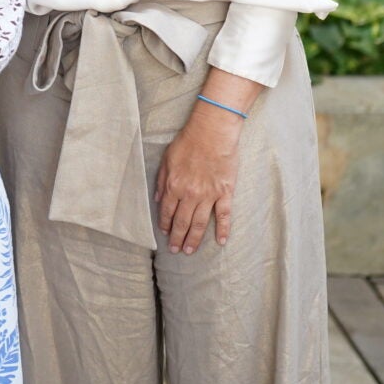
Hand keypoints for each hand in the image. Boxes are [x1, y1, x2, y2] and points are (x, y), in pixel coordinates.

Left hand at [154, 101, 242, 254]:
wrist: (212, 132)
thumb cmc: (188, 142)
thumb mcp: (167, 159)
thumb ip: (161, 182)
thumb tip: (158, 200)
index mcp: (174, 186)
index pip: (167, 212)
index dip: (165, 225)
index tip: (165, 234)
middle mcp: (190, 194)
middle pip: (182, 222)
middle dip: (178, 238)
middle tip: (176, 250)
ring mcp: (209, 195)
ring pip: (199, 223)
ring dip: (194, 239)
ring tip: (190, 251)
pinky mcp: (225, 192)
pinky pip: (224, 215)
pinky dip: (222, 230)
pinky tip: (220, 242)